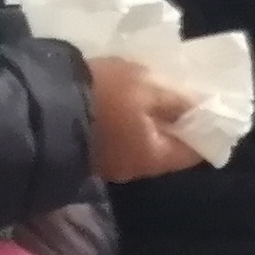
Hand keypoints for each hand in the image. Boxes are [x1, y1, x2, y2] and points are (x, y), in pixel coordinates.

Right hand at [87, 54, 205, 181]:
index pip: (197, 150)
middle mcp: (136, 168)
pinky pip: (121, 136)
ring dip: (152, 118)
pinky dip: (130, 120)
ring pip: (144, 140)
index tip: (212, 102)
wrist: (42, 106)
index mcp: (156, 156)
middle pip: (169, 145)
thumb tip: (203, 107)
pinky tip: (126, 98)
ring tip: (155, 89)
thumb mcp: (147, 87)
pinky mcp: (90, 150)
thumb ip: (179, 99)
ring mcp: (111, 163)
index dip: (209, 126)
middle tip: (184, 90)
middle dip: (179, 120)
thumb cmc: (104, 96)